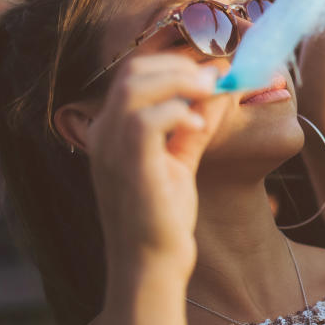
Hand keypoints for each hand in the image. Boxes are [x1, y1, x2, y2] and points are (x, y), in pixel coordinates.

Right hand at [86, 55, 227, 272]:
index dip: (175, 62)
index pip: (134, 74)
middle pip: (132, 72)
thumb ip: (198, 122)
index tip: (214, 68)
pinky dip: (176, 113)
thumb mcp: (182, 157)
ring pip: (134, 87)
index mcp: (111, 130)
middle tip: (216, 77)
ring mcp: (110, 150)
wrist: (152, 261)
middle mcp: (103, 135)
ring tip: (210, 93)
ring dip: (179, 82)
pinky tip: (197, 125)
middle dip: (179, 66)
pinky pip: (144, 121)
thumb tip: (222, 86)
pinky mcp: (128, 167)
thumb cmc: (164, 214)